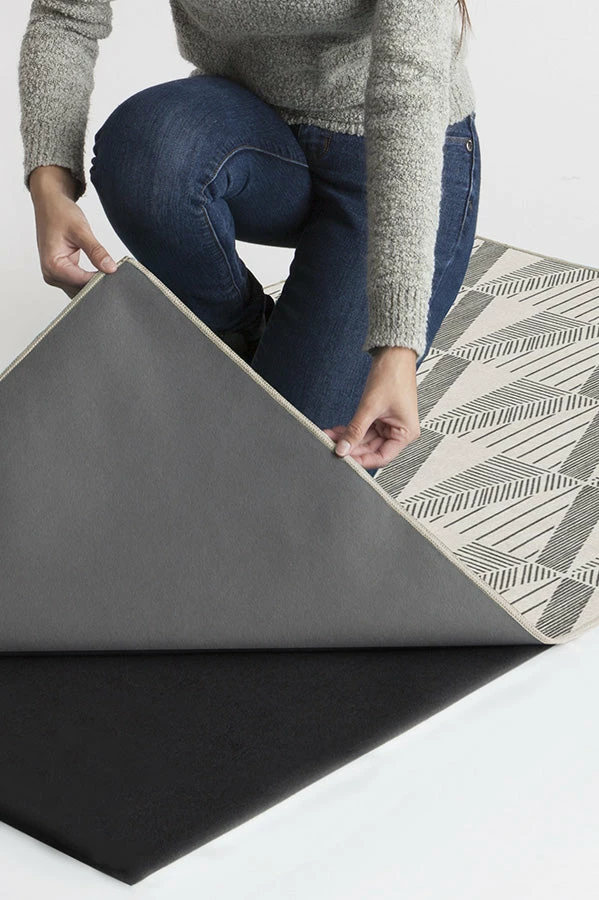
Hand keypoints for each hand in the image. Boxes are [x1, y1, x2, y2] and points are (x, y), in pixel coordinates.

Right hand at [28, 164, 116, 298]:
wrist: (50, 204)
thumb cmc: (60, 213)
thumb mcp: (81, 230)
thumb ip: (96, 251)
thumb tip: (111, 268)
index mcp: (53, 266)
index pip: (83, 283)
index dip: (101, 279)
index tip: (116, 272)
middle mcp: (51, 274)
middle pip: (81, 290)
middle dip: (98, 282)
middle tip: (114, 270)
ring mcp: (55, 276)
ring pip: (80, 289)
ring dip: (94, 282)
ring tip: (107, 268)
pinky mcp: (61, 273)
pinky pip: (78, 283)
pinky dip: (90, 279)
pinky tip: (101, 270)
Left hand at [322, 346, 420, 469]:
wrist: (394, 354)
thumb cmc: (393, 376)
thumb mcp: (370, 407)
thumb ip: (355, 430)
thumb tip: (343, 449)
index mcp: (406, 433)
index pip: (381, 457)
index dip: (362, 460)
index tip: (344, 460)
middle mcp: (400, 431)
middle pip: (371, 449)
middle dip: (351, 447)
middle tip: (332, 446)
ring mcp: (390, 425)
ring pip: (365, 439)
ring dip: (348, 438)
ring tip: (330, 436)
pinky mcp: (381, 417)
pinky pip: (364, 429)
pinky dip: (351, 430)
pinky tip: (337, 430)